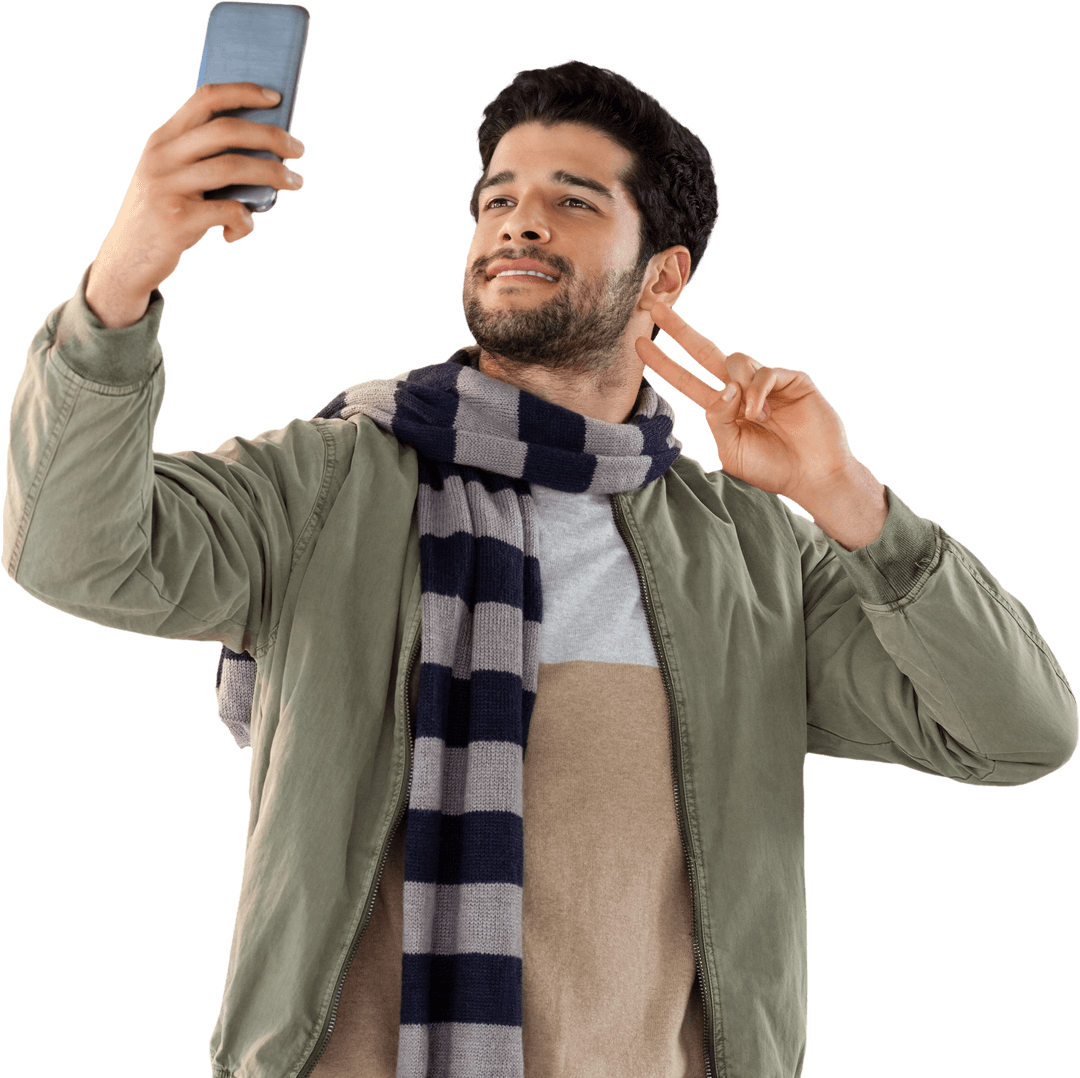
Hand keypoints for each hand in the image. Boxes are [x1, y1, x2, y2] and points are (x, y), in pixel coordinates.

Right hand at [86, 82, 305, 326]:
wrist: (127, 258)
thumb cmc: (166, 214)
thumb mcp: (174, 177)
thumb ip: (205, 160)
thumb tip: (267, 152)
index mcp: (163, 138)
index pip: (205, 99)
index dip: (243, 92)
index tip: (276, 98)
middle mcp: (162, 156)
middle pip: (226, 131)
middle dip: (271, 136)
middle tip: (299, 149)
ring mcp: (168, 186)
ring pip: (233, 168)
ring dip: (273, 175)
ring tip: (295, 182)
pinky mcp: (177, 219)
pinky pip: (229, 211)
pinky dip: (246, 220)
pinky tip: (242, 228)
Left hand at [635, 302, 863, 516]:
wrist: (811, 476)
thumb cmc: (770, 467)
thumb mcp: (731, 448)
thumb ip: (718, 419)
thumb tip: (723, 387)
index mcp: (721, 407)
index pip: (686, 380)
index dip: (664, 363)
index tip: (639, 346)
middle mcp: (740, 389)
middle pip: (705, 351)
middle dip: (680, 330)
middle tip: (657, 309)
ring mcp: (766, 382)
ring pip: (736, 360)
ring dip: (738, 386)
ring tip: (754, 417)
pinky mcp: (792, 378)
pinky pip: (765, 371)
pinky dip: (758, 391)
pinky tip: (763, 412)